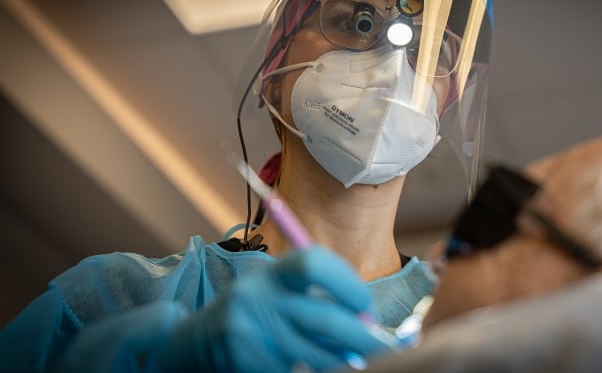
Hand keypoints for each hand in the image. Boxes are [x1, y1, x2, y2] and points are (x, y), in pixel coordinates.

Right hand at [153, 246, 389, 371]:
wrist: (196, 342)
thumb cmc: (256, 309)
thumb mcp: (279, 288)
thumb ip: (318, 295)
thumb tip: (368, 319)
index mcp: (272, 272)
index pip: (314, 263)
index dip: (348, 283)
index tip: (366, 303)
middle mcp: (259, 299)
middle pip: (326, 319)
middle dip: (362, 336)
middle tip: (380, 344)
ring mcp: (252, 335)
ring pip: (319, 356)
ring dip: (342, 359)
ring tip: (350, 357)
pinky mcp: (249, 363)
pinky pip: (299, 372)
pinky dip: (315, 371)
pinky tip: (312, 365)